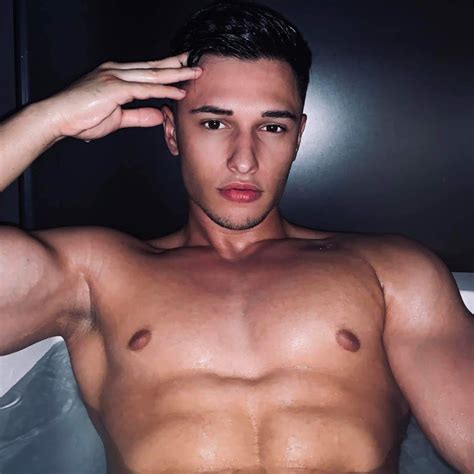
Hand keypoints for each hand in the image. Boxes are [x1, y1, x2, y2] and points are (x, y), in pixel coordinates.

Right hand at [43, 52, 200, 140]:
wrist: (57, 117)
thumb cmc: (81, 117)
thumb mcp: (118, 119)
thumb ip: (139, 116)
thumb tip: (158, 115)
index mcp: (116, 76)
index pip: (147, 71)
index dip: (167, 70)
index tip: (183, 69)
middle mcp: (117, 72)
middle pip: (154, 67)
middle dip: (177, 64)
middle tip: (196, 61)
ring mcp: (116, 77)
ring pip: (153, 75)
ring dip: (177, 73)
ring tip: (195, 72)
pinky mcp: (115, 88)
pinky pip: (146, 89)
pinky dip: (165, 90)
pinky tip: (179, 91)